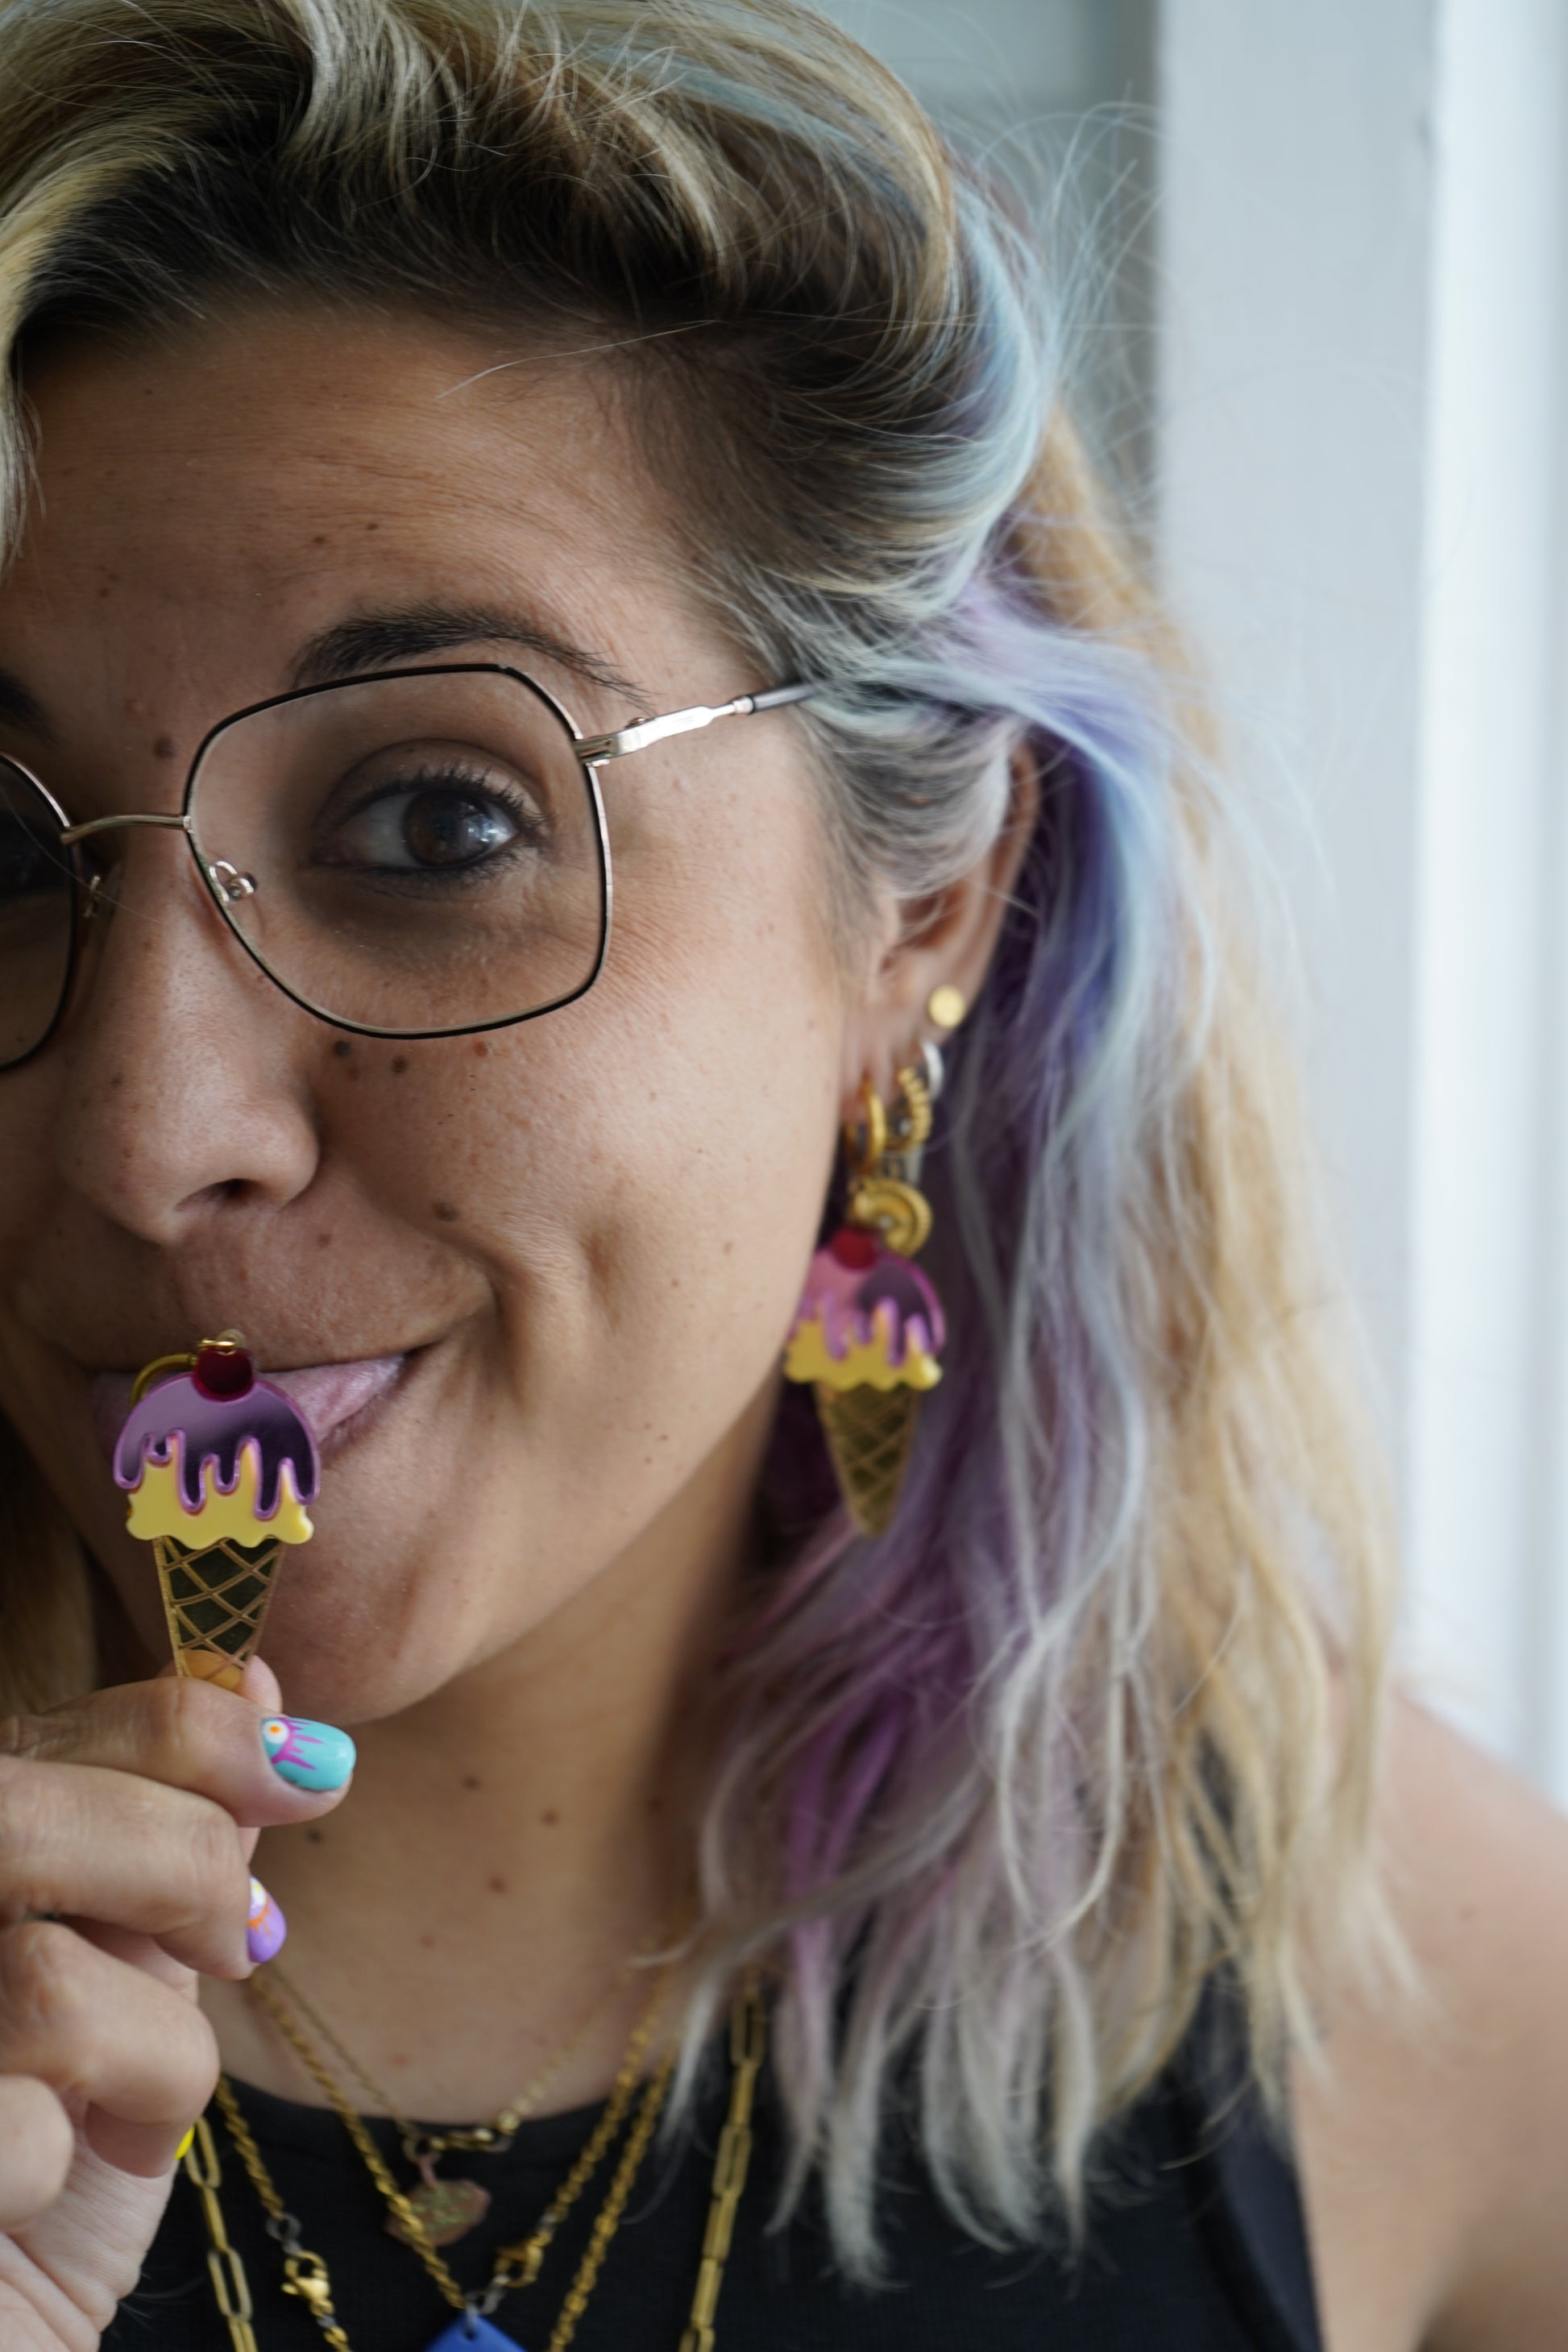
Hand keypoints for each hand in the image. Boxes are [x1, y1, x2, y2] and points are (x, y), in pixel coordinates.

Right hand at [0, 1663, 352, 2349]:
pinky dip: (80, 2162)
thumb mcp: (135, 1975)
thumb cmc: (55, 2157)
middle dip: (179, 1872)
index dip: (200, 1731)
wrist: (2, 2329)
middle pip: (23, 1817)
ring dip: (152, 2055)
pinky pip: (23, 2129)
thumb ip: (173, 1837)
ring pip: (46, 1981)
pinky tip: (58, 2184)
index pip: (58, 1725)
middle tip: (239, 1948)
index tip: (312, 1773)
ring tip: (136, 2105)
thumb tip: (250, 1676)